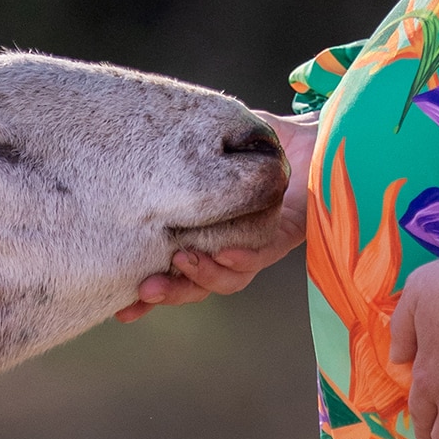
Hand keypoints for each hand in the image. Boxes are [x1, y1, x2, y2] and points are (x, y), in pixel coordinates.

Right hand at [115, 110, 317, 321]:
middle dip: (171, 293)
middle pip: (200, 285)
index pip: (176, 273)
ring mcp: (261, 243)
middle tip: (142, 293)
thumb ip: (181, 155)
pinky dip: (244, 256)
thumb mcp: (210, 144)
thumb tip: (135, 155)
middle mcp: (232, 246)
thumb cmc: (261, 139)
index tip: (121, 308)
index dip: (151, 297)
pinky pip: (266, 252)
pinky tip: (225, 251)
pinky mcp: (291, 232)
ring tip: (180, 262)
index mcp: (208, 233)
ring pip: (232, 278)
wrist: (317, 130)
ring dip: (204, 275)